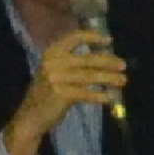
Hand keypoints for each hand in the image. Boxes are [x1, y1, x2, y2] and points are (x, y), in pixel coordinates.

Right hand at [2, 29, 131, 154]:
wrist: (30, 117)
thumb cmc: (46, 94)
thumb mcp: (54, 72)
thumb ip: (73, 63)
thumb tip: (103, 58)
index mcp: (51, 53)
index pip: (74, 38)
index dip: (93, 37)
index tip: (109, 40)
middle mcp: (53, 62)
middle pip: (87, 59)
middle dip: (108, 61)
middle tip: (123, 66)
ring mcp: (56, 78)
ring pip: (90, 76)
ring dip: (109, 78)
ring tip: (123, 81)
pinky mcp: (61, 94)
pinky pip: (86, 93)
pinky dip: (100, 95)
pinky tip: (110, 98)